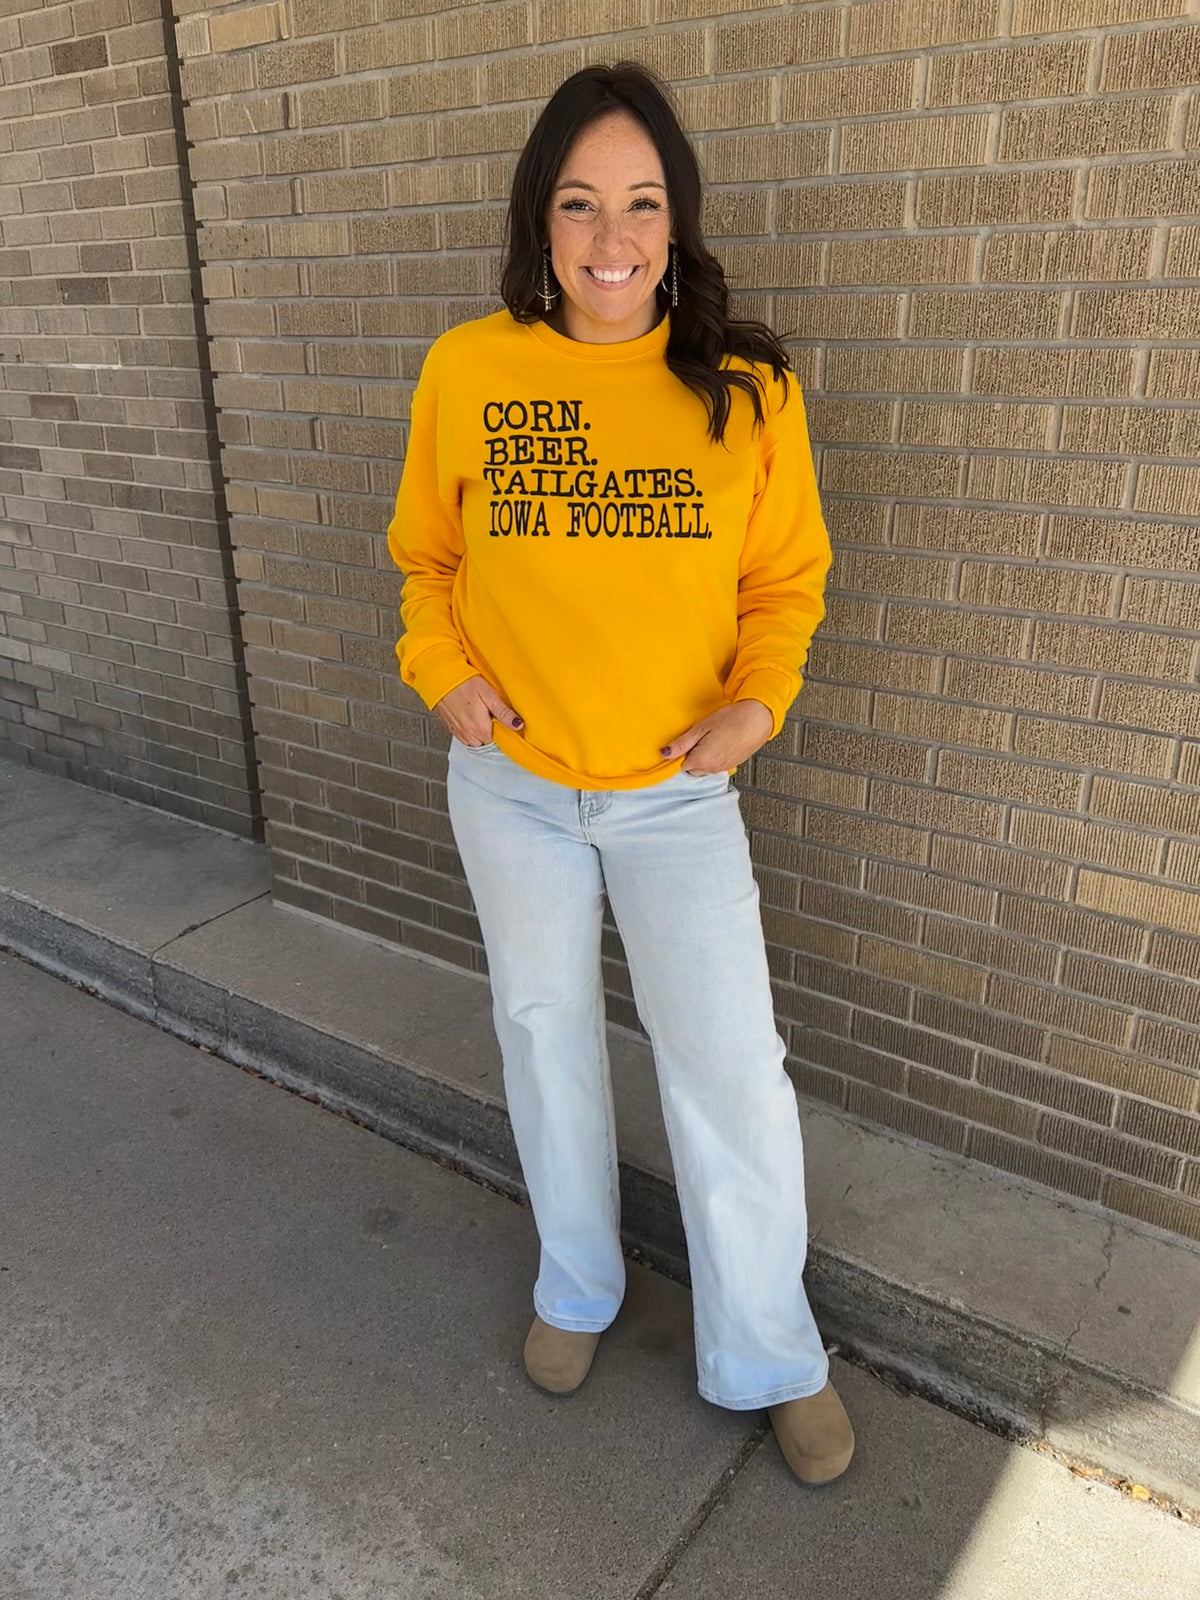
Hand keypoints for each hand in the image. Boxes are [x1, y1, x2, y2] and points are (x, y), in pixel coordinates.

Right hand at [434, 675, 523, 746]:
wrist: (440, 678)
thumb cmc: (464, 683)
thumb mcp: (489, 695)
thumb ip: (504, 713)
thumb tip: (518, 725)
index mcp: (480, 729)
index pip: (498, 743)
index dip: (503, 733)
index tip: (505, 724)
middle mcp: (469, 735)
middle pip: (486, 743)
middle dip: (492, 733)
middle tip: (493, 717)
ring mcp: (458, 733)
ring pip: (475, 741)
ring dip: (480, 732)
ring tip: (481, 716)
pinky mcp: (451, 729)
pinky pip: (465, 736)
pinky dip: (470, 729)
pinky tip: (471, 716)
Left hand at [659, 699, 773, 774]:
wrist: (758, 719)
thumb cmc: (731, 719)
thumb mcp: (701, 728)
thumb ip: (682, 743)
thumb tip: (664, 753)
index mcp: (701, 761)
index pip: (680, 765)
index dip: (681, 752)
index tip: (685, 741)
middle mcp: (711, 769)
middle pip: (692, 769)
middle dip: (691, 757)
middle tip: (698, 738)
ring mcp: (723, 768)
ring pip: (704, 769)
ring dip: (703, 758)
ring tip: (711, 739)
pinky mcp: (732, 765)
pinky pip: (716, 766)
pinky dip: (714, 758)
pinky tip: (720, 743)